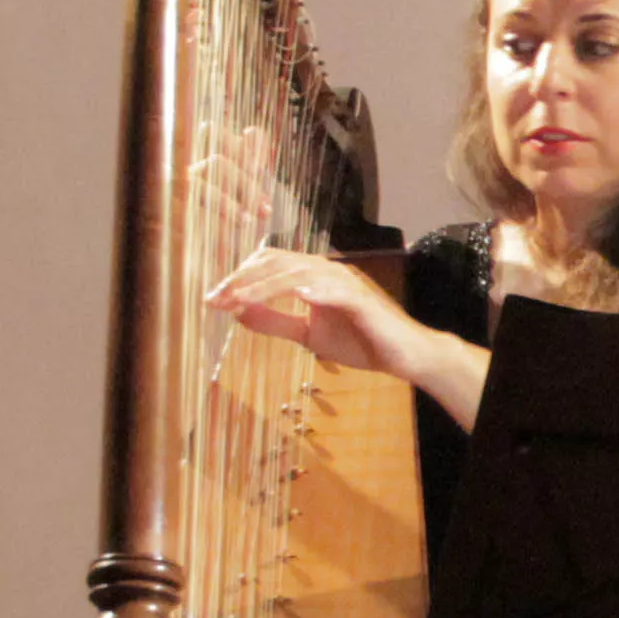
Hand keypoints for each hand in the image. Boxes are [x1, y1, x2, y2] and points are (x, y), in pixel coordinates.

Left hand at [210, 245, 413, 375]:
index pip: (269, 264)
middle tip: (215, 298)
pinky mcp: (360, 298)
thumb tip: (238, 313)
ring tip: (237, 300)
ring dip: (263, 286)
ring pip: (296, 273)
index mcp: (313, 275)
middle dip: (242, 279)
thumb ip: (275, 321)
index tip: (214, 299)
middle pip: (276, 261)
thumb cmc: (361, 342)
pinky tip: (290, 297)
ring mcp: (344, 281)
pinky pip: (331, 289)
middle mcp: (326, 270)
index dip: (239, 278)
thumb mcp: (307, 334)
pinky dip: (309, 290)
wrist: (404, 356)